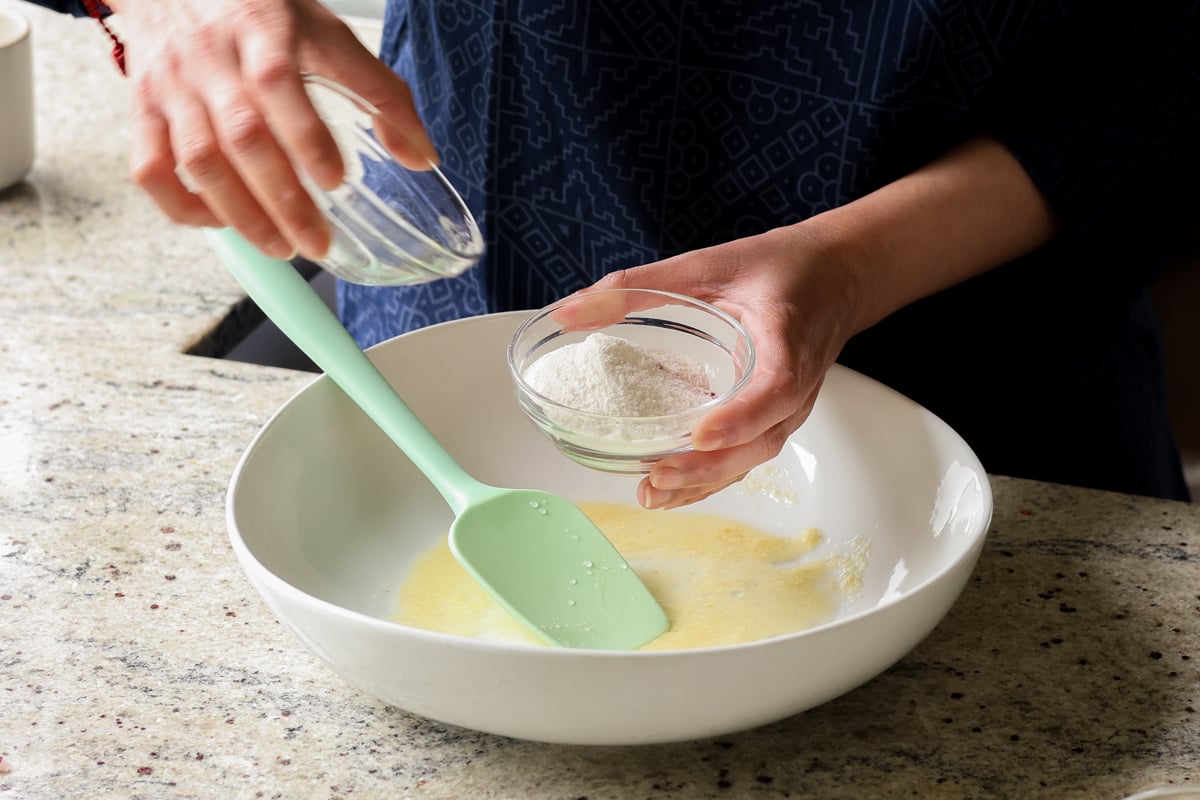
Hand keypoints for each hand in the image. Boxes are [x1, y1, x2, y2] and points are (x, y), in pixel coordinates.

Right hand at [108, 0, 437, 259]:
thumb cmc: (260, 12)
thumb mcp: (328, 32)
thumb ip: (379, 91)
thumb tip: (421, 156)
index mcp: (262, 27)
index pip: (279, 82)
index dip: (307, 135)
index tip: (336, 179)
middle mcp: (211, 55)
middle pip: (241, 136)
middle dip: (283, 199)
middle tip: (317, 241)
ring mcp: (171, 83)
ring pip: (197, 160)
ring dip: (242, 215)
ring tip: (282, 247)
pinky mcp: (142, 107)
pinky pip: (151, 169)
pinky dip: (184, 208)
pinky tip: (223, 224)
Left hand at [572, 225, 859, 509]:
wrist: (839, 276)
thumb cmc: (784, 266)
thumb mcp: (712, 262)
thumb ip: (640, 286)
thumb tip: (570, 310)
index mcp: (789, 339)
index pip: (777, 387)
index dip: (741, 416)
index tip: (701, 435)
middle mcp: (797, 384)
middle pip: (761, 439)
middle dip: (710, 465)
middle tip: (658, 475)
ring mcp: (790, 408)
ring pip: (753, 457)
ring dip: (706, 480)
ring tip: (653, 493)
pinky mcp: (776, 418)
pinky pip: (748, 456)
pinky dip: (712, 477)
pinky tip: (671, 490)